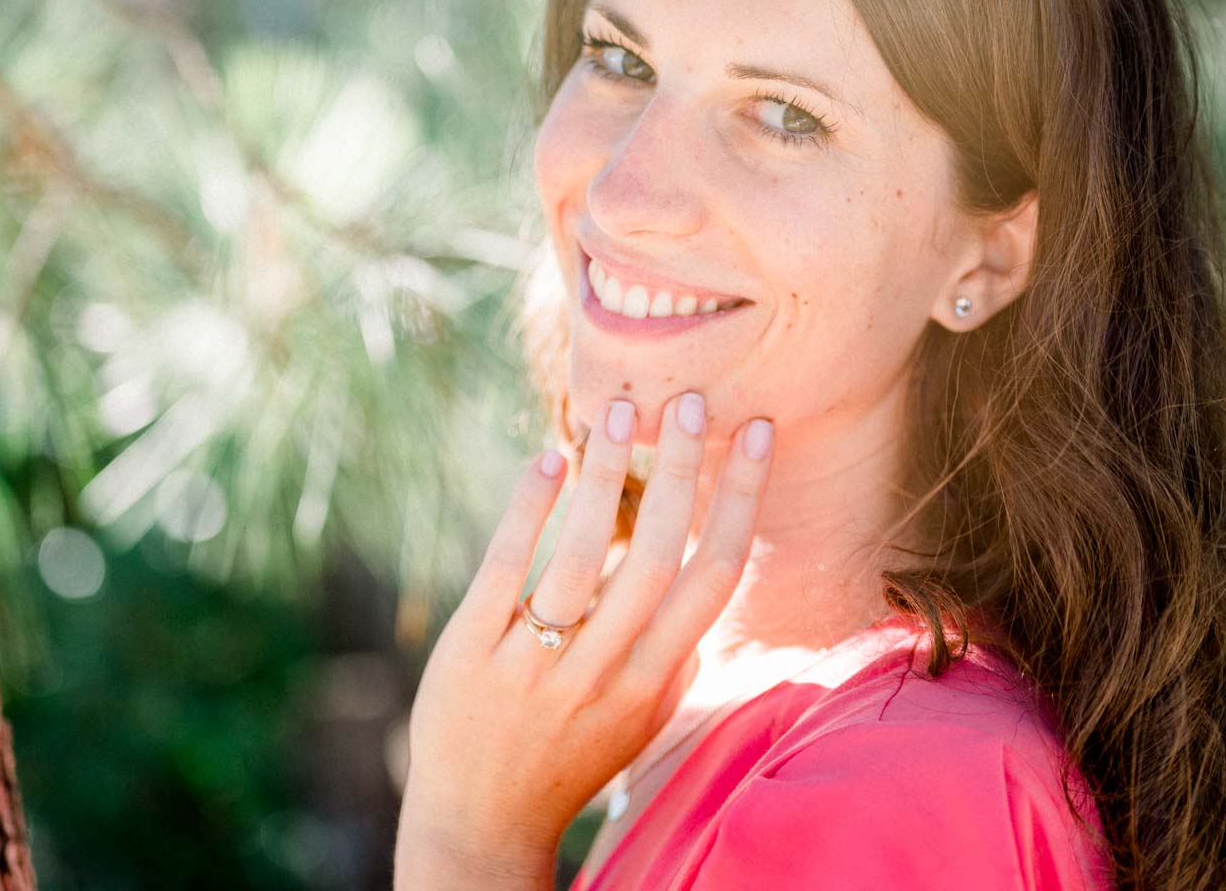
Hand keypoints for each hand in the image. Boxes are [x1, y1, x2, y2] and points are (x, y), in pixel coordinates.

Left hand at [393, 392, 776, 888]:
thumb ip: (677, 663)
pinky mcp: (469, 651)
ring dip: (605, 479)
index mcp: (652, 685)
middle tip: (692, 400)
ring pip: (581, 559)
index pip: (711, 580)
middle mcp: (599, 674)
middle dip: (681, 473)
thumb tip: (710, 590)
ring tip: (619, 414)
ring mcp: (532, 663)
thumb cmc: (567, 760)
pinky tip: (547, 457)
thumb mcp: (638, 723)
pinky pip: (504, 568)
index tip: (755, 434)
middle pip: (655, 560)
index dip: (739, 501)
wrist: (479, 825)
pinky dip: (528, 509)